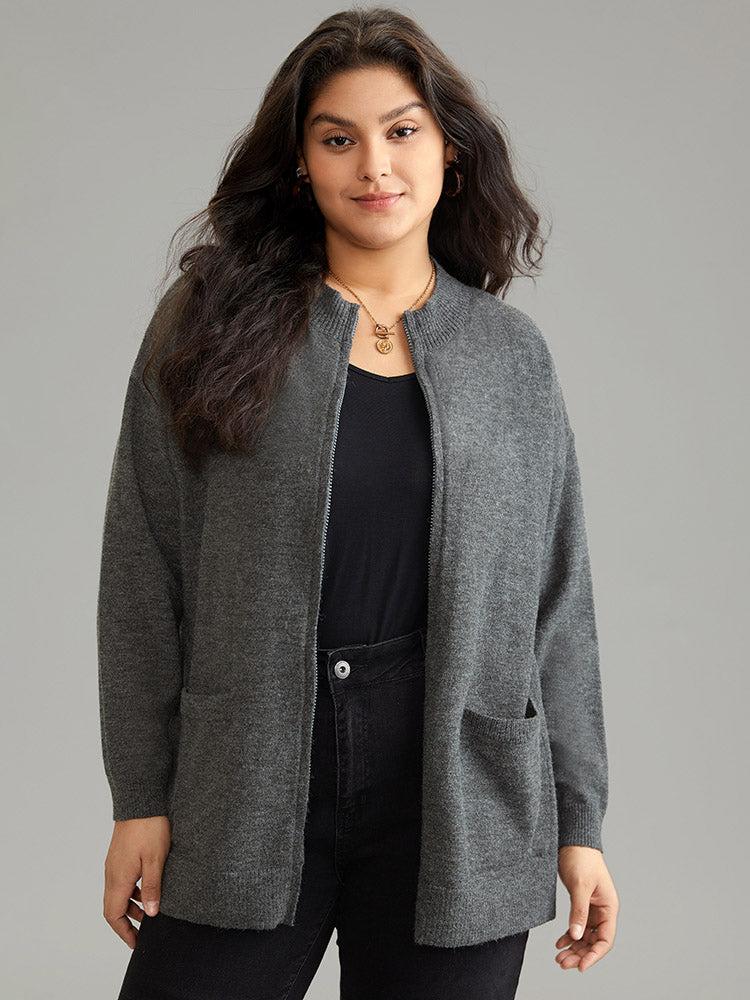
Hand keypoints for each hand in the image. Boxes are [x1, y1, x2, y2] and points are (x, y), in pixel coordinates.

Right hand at [103, 816, 170, 948]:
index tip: (136, 943)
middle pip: (113, 906)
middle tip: (144, 933)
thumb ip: (152, 888)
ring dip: (132, 906)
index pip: (113, 915)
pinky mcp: (120, 855)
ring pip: (118, 893)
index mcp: (118, 878)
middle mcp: (112, 874)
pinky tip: (148, 889)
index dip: (123, 932)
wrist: (140, 801)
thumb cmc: (149, 828)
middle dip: (127, 922)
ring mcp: (114, 864)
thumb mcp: (155, 861)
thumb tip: (151, 914)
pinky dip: (133, 891)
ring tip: (151, 912)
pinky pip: (122, 881)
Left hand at [555, 845, 618, 971]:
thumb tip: (576, 936)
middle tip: (562, 963)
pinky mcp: (581, 903)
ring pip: (585, 936)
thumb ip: (578, 911)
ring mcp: (592, 908)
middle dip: (580, 954)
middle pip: (594, 941)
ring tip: (559, 957)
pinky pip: (577, 926)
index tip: (580, 966)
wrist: (573, 840)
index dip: (594, 955)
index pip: (605, 939)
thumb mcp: (580, 886)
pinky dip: (569, 935)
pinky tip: (559, 942)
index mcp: (609, 907)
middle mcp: (603, 910)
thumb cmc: (581, 858)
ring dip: (574, 948)